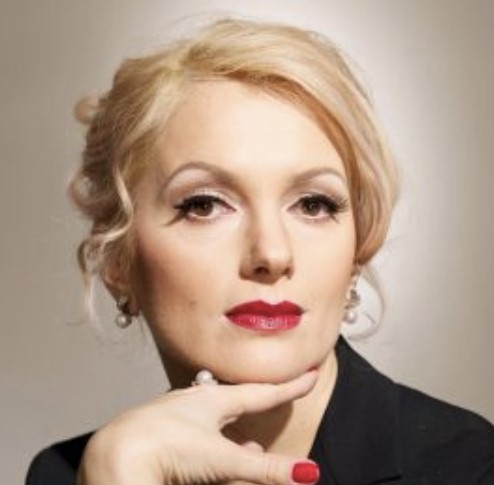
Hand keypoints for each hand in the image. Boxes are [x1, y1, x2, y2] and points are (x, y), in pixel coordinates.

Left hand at [77, 370, 319, 484]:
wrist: (116, 454)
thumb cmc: (166, 446)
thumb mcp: (222, 460)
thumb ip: (265, 470)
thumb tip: (309, 473)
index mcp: (214, 401)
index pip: (262, 392)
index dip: (289, 386)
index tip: (309, 373)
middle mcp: (195, 403)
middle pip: (237, 398)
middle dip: (260, 400)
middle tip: (278, 393)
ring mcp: (176, 416)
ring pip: (213, 418)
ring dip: (236, 430)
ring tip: (250, 443)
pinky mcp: (160, 433)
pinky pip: (194, 434)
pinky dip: (210, 445)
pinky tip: (207, 459)